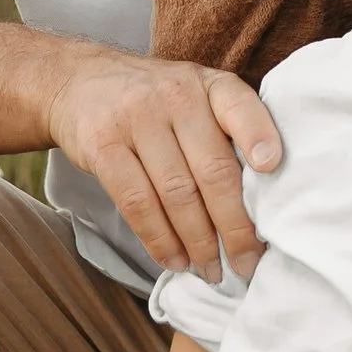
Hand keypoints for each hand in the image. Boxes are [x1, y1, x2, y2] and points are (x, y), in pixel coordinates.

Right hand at [47, 54, 279, 280]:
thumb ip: (227, 131)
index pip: (239, 106)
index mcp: (209, 85)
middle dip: (234, 225)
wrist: (80, 82)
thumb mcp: (195, 96)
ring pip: (176, 193)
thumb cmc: (155, 101)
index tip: (271, 169)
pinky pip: (137, 202)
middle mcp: (176, 96)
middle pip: (212, 169)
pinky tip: (174, 260)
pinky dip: (159, 239)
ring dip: (198, 241)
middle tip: (246, 263)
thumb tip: (264, 202)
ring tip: (211, 270)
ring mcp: (136, 119)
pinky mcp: (103, 145)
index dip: (258, 137)